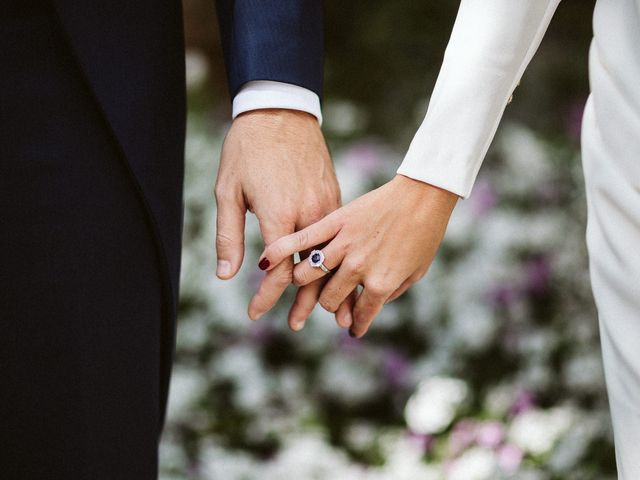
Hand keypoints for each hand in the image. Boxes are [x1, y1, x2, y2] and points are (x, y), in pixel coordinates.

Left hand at [214, 109, 342, 328]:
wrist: (280, 111)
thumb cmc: (248, 149)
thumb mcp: (229, 192)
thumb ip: (229, 236)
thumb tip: (227, 275)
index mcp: (280, 216)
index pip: (277, 271)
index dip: (266, 297)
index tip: (256, 314)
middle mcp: (309, 215)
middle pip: (310, 270)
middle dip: (303, 302)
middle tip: (295, 325)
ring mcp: (326, 205)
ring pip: (327, 256)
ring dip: (324, 284)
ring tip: (326, 310)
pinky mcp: (334, 196)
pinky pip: (334, 236)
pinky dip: (334, 258)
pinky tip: (333, 270)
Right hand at [258, 175, 458, 336]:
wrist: (423, 195)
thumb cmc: (425, 234)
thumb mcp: (416, 272)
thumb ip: (392, 292)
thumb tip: (371, 305)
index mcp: (381, 283)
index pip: (360, 315)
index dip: (357, 324)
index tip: (352, 328)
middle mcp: (358, 268)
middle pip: (328, 298)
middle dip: (328, 303)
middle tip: (329, 300)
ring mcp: (345, 244)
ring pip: (307, 275)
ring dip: (304, 282)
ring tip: (303, 280)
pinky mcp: (335, 222)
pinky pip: (301, 240)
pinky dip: (279, 251)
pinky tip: (263, 263)